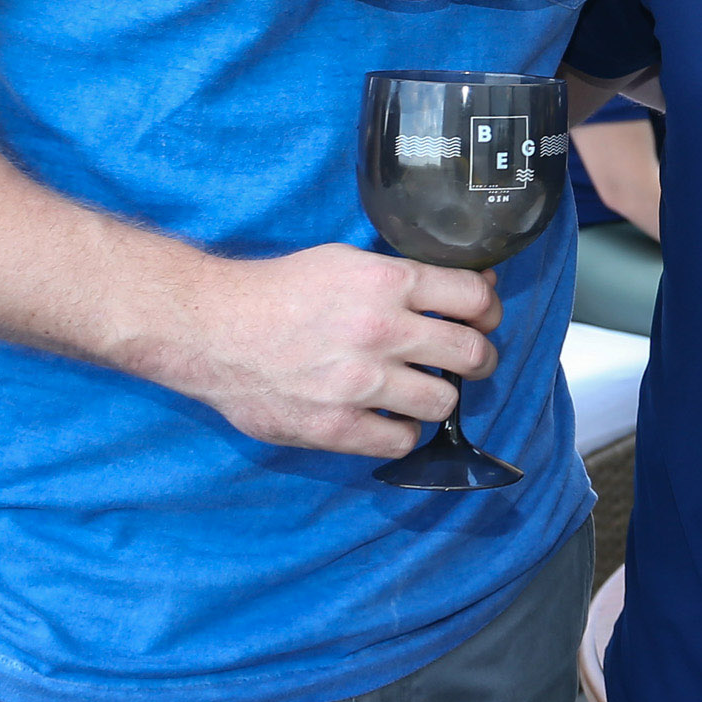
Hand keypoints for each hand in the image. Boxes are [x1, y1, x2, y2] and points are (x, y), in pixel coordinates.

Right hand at [157, 244, 502, 459]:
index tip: (483, 319)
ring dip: (441, 397)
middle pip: (472, 354)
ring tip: (424, 389)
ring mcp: (359, 384)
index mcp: (385, 282)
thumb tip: (473, 286)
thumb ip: (406, 276)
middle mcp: (380, 332)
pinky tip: (389, 416)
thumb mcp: (346, 261)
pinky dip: (402, 430)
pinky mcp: (336, 427)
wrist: (213, 330)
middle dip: (479, 358)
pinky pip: (401, 440)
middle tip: (469, 360)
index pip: (474, 298)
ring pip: (444, 402)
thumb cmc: (280, 291)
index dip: (488, 310)